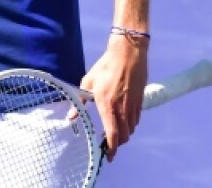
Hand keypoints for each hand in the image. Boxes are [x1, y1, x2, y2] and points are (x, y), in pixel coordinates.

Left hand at [79, 34, 147, 160]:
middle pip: (123, 135)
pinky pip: (136, 120)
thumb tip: (71, 117)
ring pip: (131, 129)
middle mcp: (122, 109)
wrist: (128, 55)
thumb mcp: (87, 82)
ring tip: (114, 133)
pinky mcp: (140, 101)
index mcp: (107, 105)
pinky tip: (123, 121)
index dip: (111, 148)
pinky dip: (130, 125)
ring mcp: (133, 106)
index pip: (112, 134)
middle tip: (108, 145)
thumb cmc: (105, 67)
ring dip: (123, 134)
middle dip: (116, 144)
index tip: (108, 156)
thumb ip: (80, 101)